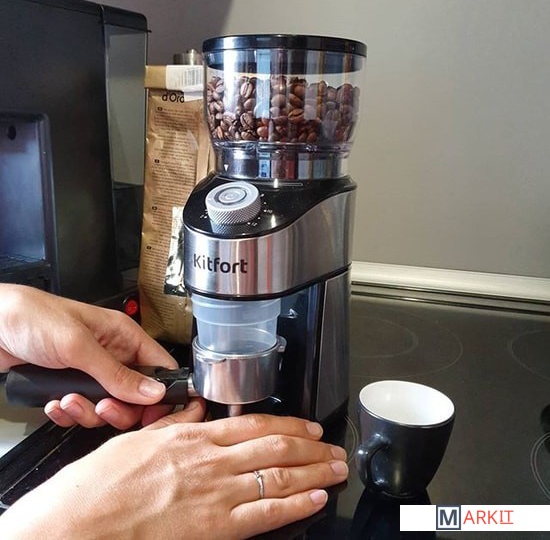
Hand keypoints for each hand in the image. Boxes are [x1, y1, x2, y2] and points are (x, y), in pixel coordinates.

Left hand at [0, 284, 177, 428]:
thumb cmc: (32, 317)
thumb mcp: (79, 346)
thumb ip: (117, 373)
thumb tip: (154, 392)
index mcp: (123, 336)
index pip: (160, 366)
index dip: (162, 391)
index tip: (154, 412)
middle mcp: (111, 355)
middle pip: (136, 395)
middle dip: (119, 408)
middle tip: (103, 406)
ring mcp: (90, 372)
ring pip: (108, 407)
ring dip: (88, 411)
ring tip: (69, 399)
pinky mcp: (70, 385)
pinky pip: (82, 411)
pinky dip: (68, 413)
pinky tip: (55, 402)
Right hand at [0, 406, 348, 538]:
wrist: (75, 526)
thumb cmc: (98, 487)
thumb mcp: (137, 441)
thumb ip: (172, 424)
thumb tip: (192, 410)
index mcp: (191, 437)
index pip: (254, 425)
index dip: (288, 426)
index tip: (308, 427)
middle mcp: (210, 462)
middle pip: (275, 448)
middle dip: (311, 447)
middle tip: (334, 446)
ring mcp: (215, 495)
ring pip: (278, 476)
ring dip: (314, 471)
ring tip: (336, 468)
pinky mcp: (214, 528)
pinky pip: (265, 514)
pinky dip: (295, 505)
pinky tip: (315, 498)